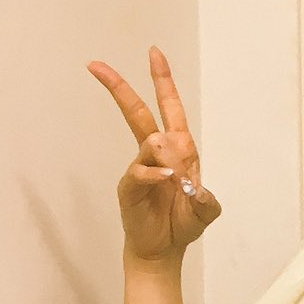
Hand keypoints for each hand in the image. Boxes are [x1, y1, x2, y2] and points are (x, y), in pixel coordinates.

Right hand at [88, 47, 221, 261]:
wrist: (165, 250)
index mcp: (179, 151)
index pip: (170, 109)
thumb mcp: (206, 212)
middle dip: (122, 88)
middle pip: (138, 113)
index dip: (163, 82)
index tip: (154, 54)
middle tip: (97, 66)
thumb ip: (206, 200)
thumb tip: (194, 188)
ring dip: (162, 152)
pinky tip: (166, 180)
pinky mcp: (130, 187)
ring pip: (146, 143)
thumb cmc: (183, 224)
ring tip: (176, 178)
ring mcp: (141, 168)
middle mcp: (157, 154)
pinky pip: (139, 171)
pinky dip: (153, 173)